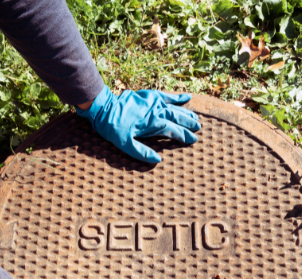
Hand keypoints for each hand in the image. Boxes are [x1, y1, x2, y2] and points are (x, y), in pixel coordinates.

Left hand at [76, 85, 200, 162]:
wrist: (103, 107)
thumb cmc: (113, 128)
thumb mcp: (125, 145)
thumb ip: (142, 152)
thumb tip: (158, 160)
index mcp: (152, 124)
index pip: (173, 130)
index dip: (184, 136)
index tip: (193, 140)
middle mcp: (156, 111)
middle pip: (177, 117)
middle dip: (189, 123)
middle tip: (198, 128)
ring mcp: (153, 102)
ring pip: (174, 107)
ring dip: (186, 112)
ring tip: (196, 118)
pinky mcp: (149, 95)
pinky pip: (166, 95)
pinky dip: (177, 97)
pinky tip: (187, 97)